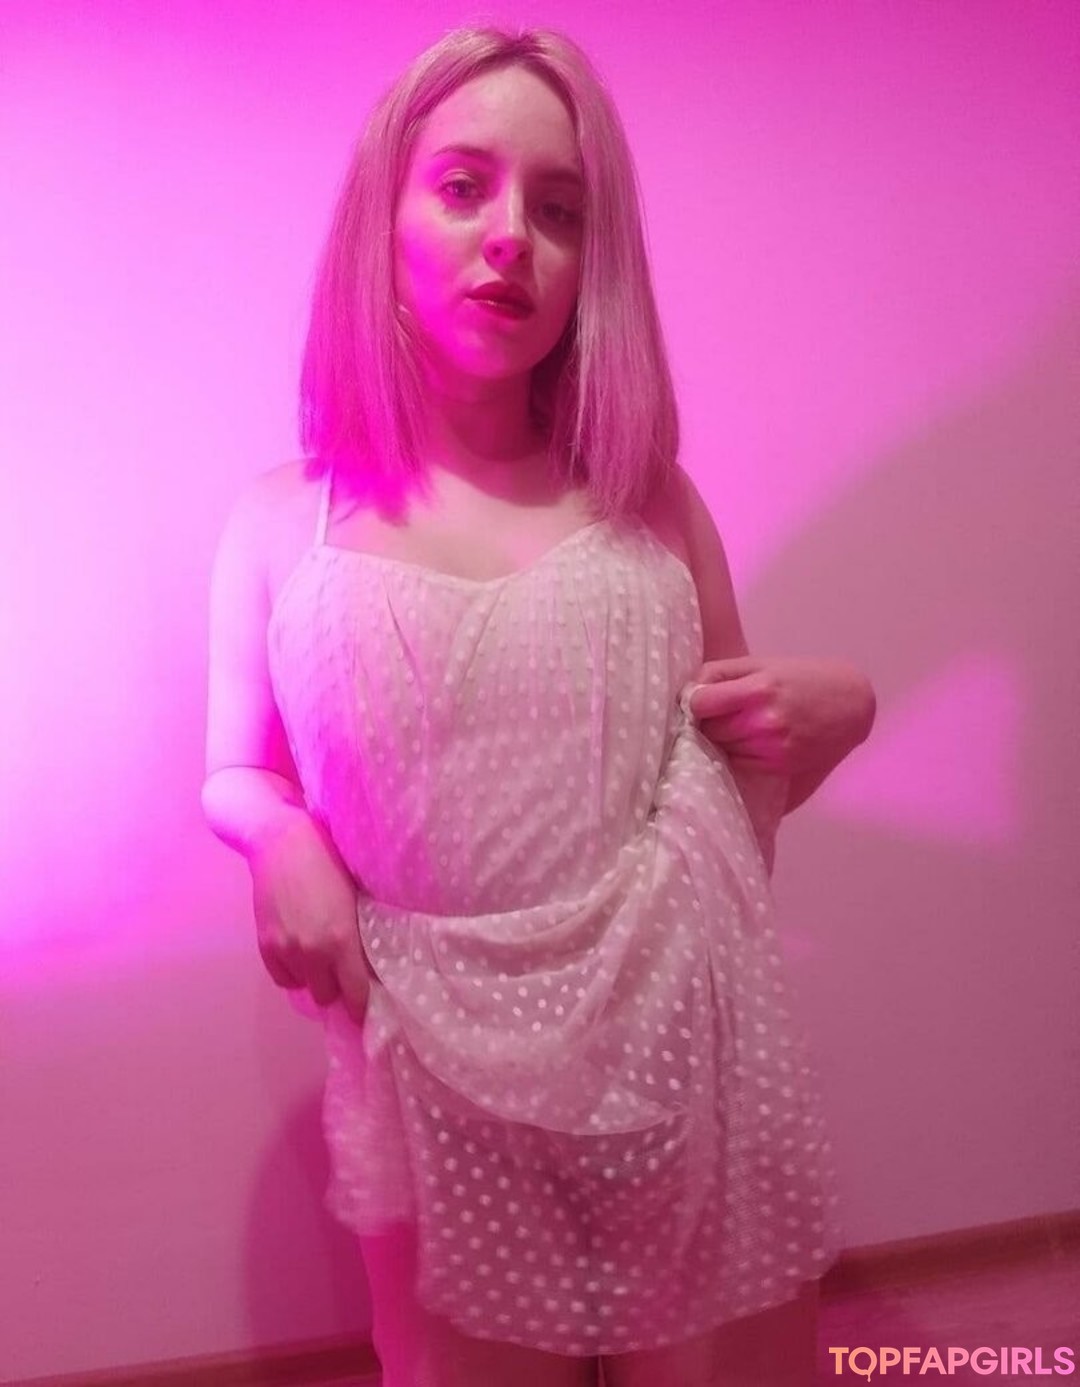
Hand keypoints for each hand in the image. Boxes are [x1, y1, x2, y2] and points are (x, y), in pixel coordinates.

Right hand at [248, 808, 373, 1026]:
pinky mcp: (265, 945)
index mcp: (341, 940)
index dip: (361, 1006)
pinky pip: (282, 978)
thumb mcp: (355, 901)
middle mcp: (312, 951)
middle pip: (327, 996)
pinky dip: (292, 972)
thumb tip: (366, 969)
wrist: (283, 842)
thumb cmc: (330, 864)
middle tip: (342, 973)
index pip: (355, 994)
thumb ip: (357, 938)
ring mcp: (285, 949)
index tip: (367, 1010)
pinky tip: (299, 954)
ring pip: (304, 988)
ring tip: (319, 958)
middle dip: (336, 988)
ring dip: (313, 978)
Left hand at [685, 655, 874, 778]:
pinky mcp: (780, 767)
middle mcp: (765, 722)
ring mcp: (773, 748)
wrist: (851, 705)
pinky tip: (753, 741)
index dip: (696, 703)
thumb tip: (687, 693)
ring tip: (741, 726)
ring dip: (723, 740)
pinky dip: (739, 754)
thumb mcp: (762, 664)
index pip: (700, 704)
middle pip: (708, 730)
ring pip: (721, 750)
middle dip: (709, 722)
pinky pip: (739, 763)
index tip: (701, 701)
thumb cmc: (802, 678)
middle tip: (721, 714)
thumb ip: (721, 674)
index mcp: (759, 689)